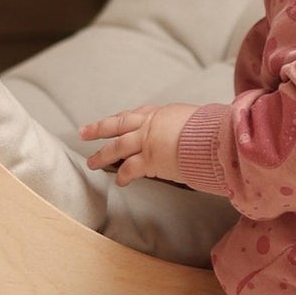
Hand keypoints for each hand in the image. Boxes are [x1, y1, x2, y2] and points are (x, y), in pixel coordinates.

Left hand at [79, 102, 199, 186]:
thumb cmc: (211, 128)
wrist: (212, 136)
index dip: (123, 118)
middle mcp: (150, 124)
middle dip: (99, 128)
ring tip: (91, 162)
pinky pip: (130, 169)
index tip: (115, 119)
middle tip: (83, 132)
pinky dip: (123, 176)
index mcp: (162, 113)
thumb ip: (188, 124)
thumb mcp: (197, 118)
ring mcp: (147, 141)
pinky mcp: (149, 159)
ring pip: (117, 146)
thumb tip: (196, 130)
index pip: (137, 113)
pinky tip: (119, 181)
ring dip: (102, 155)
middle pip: (117, 125)